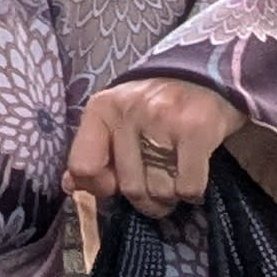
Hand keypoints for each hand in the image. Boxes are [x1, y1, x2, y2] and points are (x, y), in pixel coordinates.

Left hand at [65, 74, 245, 216]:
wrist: (205, 76)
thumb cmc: (155, 106)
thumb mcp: (116, 120)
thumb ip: (92, 151)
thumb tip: (71, 186)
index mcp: (102, 108)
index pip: (83, 166)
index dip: (100, 186)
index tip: (116, 184)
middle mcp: (129, 111)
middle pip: (129, 187)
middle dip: (146, 200)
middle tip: (157, 189)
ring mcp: (163, 119)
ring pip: (160, 191)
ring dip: (170, 198)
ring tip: (175, 181)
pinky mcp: (197, 129)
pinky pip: (188, 187)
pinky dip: (192, 193)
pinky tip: (193, 178)